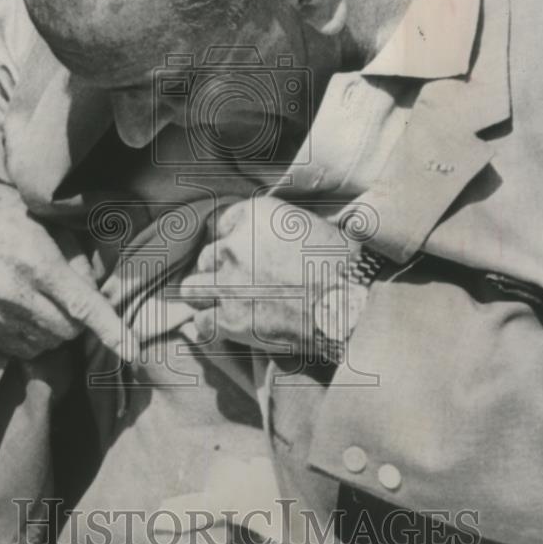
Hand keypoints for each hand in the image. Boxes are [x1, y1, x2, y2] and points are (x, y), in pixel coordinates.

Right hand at [0, 180, 136, 360]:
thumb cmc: (13, 215)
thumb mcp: (54, 227)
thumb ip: (80, 264)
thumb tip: (98, 296)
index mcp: (35, 263)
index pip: (82, 306)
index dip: (110, 329)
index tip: (132, 349)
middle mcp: (11, 292)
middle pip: (68, 331)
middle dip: (78, 319)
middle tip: (69, 296)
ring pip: (47, 343)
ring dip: (55, 328)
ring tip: (41, 298)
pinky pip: (21, 349)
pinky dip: (32, 336)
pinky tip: (24, 309)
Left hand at [177, 197, 349, 353]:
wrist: (349, 304)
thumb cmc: (342, 266)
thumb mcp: (314, 225)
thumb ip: (282, 228)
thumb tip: (274, 241)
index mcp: (255, 215)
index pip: (226, 224)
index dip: (234, 241)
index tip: (246, 254)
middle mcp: (234, 245)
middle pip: (208, 257)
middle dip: (221, 270)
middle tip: (241, 283)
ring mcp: (228, 283)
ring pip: (193, 289)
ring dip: (207, 296)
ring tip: (226, 305)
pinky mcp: (230, 319)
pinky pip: (202, 323)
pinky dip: (212, 326)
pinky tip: (226, 328)